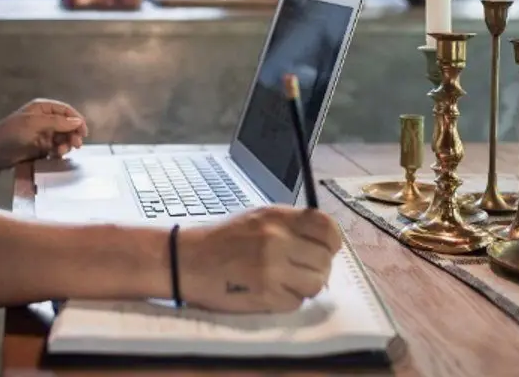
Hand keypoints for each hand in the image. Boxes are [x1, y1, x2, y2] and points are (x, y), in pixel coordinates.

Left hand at [0, 99, 88, 171]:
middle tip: (75, 146)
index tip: (83, 133)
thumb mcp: (35, 124)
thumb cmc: (12, 133)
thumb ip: (57, 122)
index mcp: (42, 108)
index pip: (66, 111)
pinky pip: (56, 148)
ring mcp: (43, 134)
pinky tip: (55, 156)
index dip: (76, 120)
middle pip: (67, 125)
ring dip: (65, 144)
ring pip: (63, 138)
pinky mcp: (40, 147)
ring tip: (61, 152)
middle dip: (72, 134)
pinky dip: (58, 151)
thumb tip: (78, 121)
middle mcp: (44, 119)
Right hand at [176, 206, 341, 312]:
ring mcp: (272, 268)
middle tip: (301, 269)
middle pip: (324, 259)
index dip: (332, 241)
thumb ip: (289, 226)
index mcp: (276, 217)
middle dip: (318, 267)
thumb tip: (322, 242)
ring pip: (315, 283)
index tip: (326, 249)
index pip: (326, 227)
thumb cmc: (222, 241)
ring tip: (286, 282)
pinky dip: (287, 300)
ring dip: (305, 286)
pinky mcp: (266, 295)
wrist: (187, 262)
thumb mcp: (256, 218)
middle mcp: (277, 240)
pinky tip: (270, 291)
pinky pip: (296, 302)